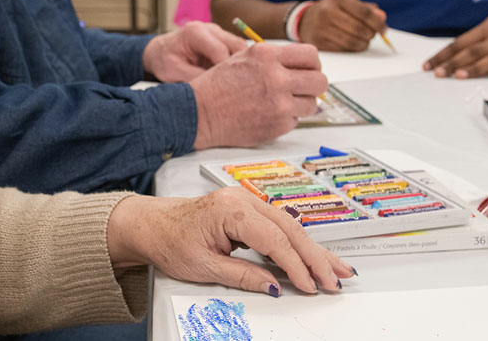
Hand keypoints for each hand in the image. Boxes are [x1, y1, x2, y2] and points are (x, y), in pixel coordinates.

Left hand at [106, 189, 353, 295]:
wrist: (150, 224)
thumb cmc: (169, 239)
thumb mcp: (203, 266)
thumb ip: (242, 276)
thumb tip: (273, 286)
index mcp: (230, 210)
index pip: (275, 240)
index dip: (296, 266)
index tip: (310, 285)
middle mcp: (242, 200)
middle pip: (290, 229)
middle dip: (316, 257)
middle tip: (336, 279)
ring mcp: (246, 201)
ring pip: (290, 226)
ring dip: (314, 249)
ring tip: (337, 269)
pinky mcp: (247, 208)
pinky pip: (280, 225)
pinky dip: (298, 242)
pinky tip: (315, 255)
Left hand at [143, 22, 246, 81]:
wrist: (160, 51)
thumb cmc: (164, 61)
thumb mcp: (173, 72)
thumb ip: (195, 78)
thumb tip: (216, 89)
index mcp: (195, 32)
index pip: (219, 50)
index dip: (227, 70)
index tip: (229, 88)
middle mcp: (210, 29)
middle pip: (236, 45)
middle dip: (240, 67)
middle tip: (239, 88)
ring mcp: (219, 33)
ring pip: (241, 48)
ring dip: (242, 65)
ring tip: (238, 85)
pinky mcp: (223, 40)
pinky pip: (238, 52)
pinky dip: (239, 65)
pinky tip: (235, 80)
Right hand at [188, 43, 327, 148]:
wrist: (200, 113)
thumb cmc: (217, 86)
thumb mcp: (243, 58)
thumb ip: (273, 58)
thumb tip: (302, 65)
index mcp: (267, 56)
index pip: (311, 55)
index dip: (313, 64)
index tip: (308, 70)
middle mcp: (276, 77)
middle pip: (319, 80)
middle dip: (314, 85)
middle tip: (303, 89)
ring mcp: (279, 103)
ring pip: (312, 103)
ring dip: (301, 103)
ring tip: (282, 103)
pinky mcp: (278, 125)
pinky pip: (296, 120)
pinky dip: (286, 118)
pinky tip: (268, 114)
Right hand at [298, 0, 386, 52]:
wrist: (304, 20)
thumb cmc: (332, 11)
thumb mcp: (347, 3)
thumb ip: (366, 9)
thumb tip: (382, 17)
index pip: (364, 12)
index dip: (377, 22)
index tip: (384, 29)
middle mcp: (327, 12)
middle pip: (359, 28)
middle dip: (371, 34)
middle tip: (373, 35)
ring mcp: (321, 28)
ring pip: (351, 41)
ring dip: (363, 43)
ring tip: (365, 40)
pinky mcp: (318, 41)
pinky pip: (342, 49)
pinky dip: (353, 48)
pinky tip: (354, 44)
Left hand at [424, 2, 487, 78]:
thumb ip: (475, 39)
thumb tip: (453, 54)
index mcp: (487, 29)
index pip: (460, 43)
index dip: (444, 55)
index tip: (429, 66)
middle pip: (473, 52)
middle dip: (454, 64)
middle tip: (439, 74)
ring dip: (475, 68)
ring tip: (459, 76)